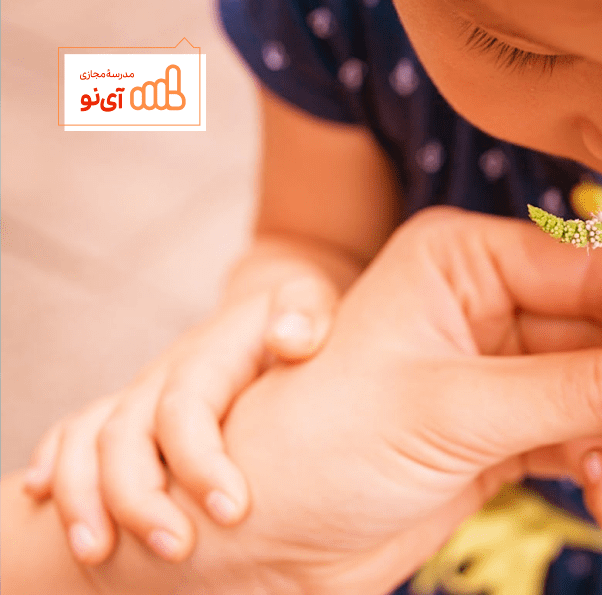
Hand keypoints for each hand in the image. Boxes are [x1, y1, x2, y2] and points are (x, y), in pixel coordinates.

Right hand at [21, 272, 338, 563]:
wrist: (267, 312)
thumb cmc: (296, 319)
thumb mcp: (309, 301)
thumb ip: (304, 313)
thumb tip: (292, 339)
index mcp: (206, 360)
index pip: (187, 410)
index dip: (201, 462)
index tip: (234, 512)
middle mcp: (161, 380)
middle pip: (126, 437)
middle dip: (139, 499)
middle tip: (176, 550)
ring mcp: (138, 396)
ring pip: (87, 442)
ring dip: (83, 498)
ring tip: (95, 553)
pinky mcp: (129, 413)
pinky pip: (73, 433)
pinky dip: (53, 465)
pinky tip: (40, 499)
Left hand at [153, 207, 601, 592]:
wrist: (265, 540)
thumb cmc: (325, 447)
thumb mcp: (452, 410)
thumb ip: (571, 389)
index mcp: (460, 259)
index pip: (588, 269)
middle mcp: (484, 300)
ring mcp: (498, 366)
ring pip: (599, 379)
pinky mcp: (503, 426)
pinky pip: (581, 427)